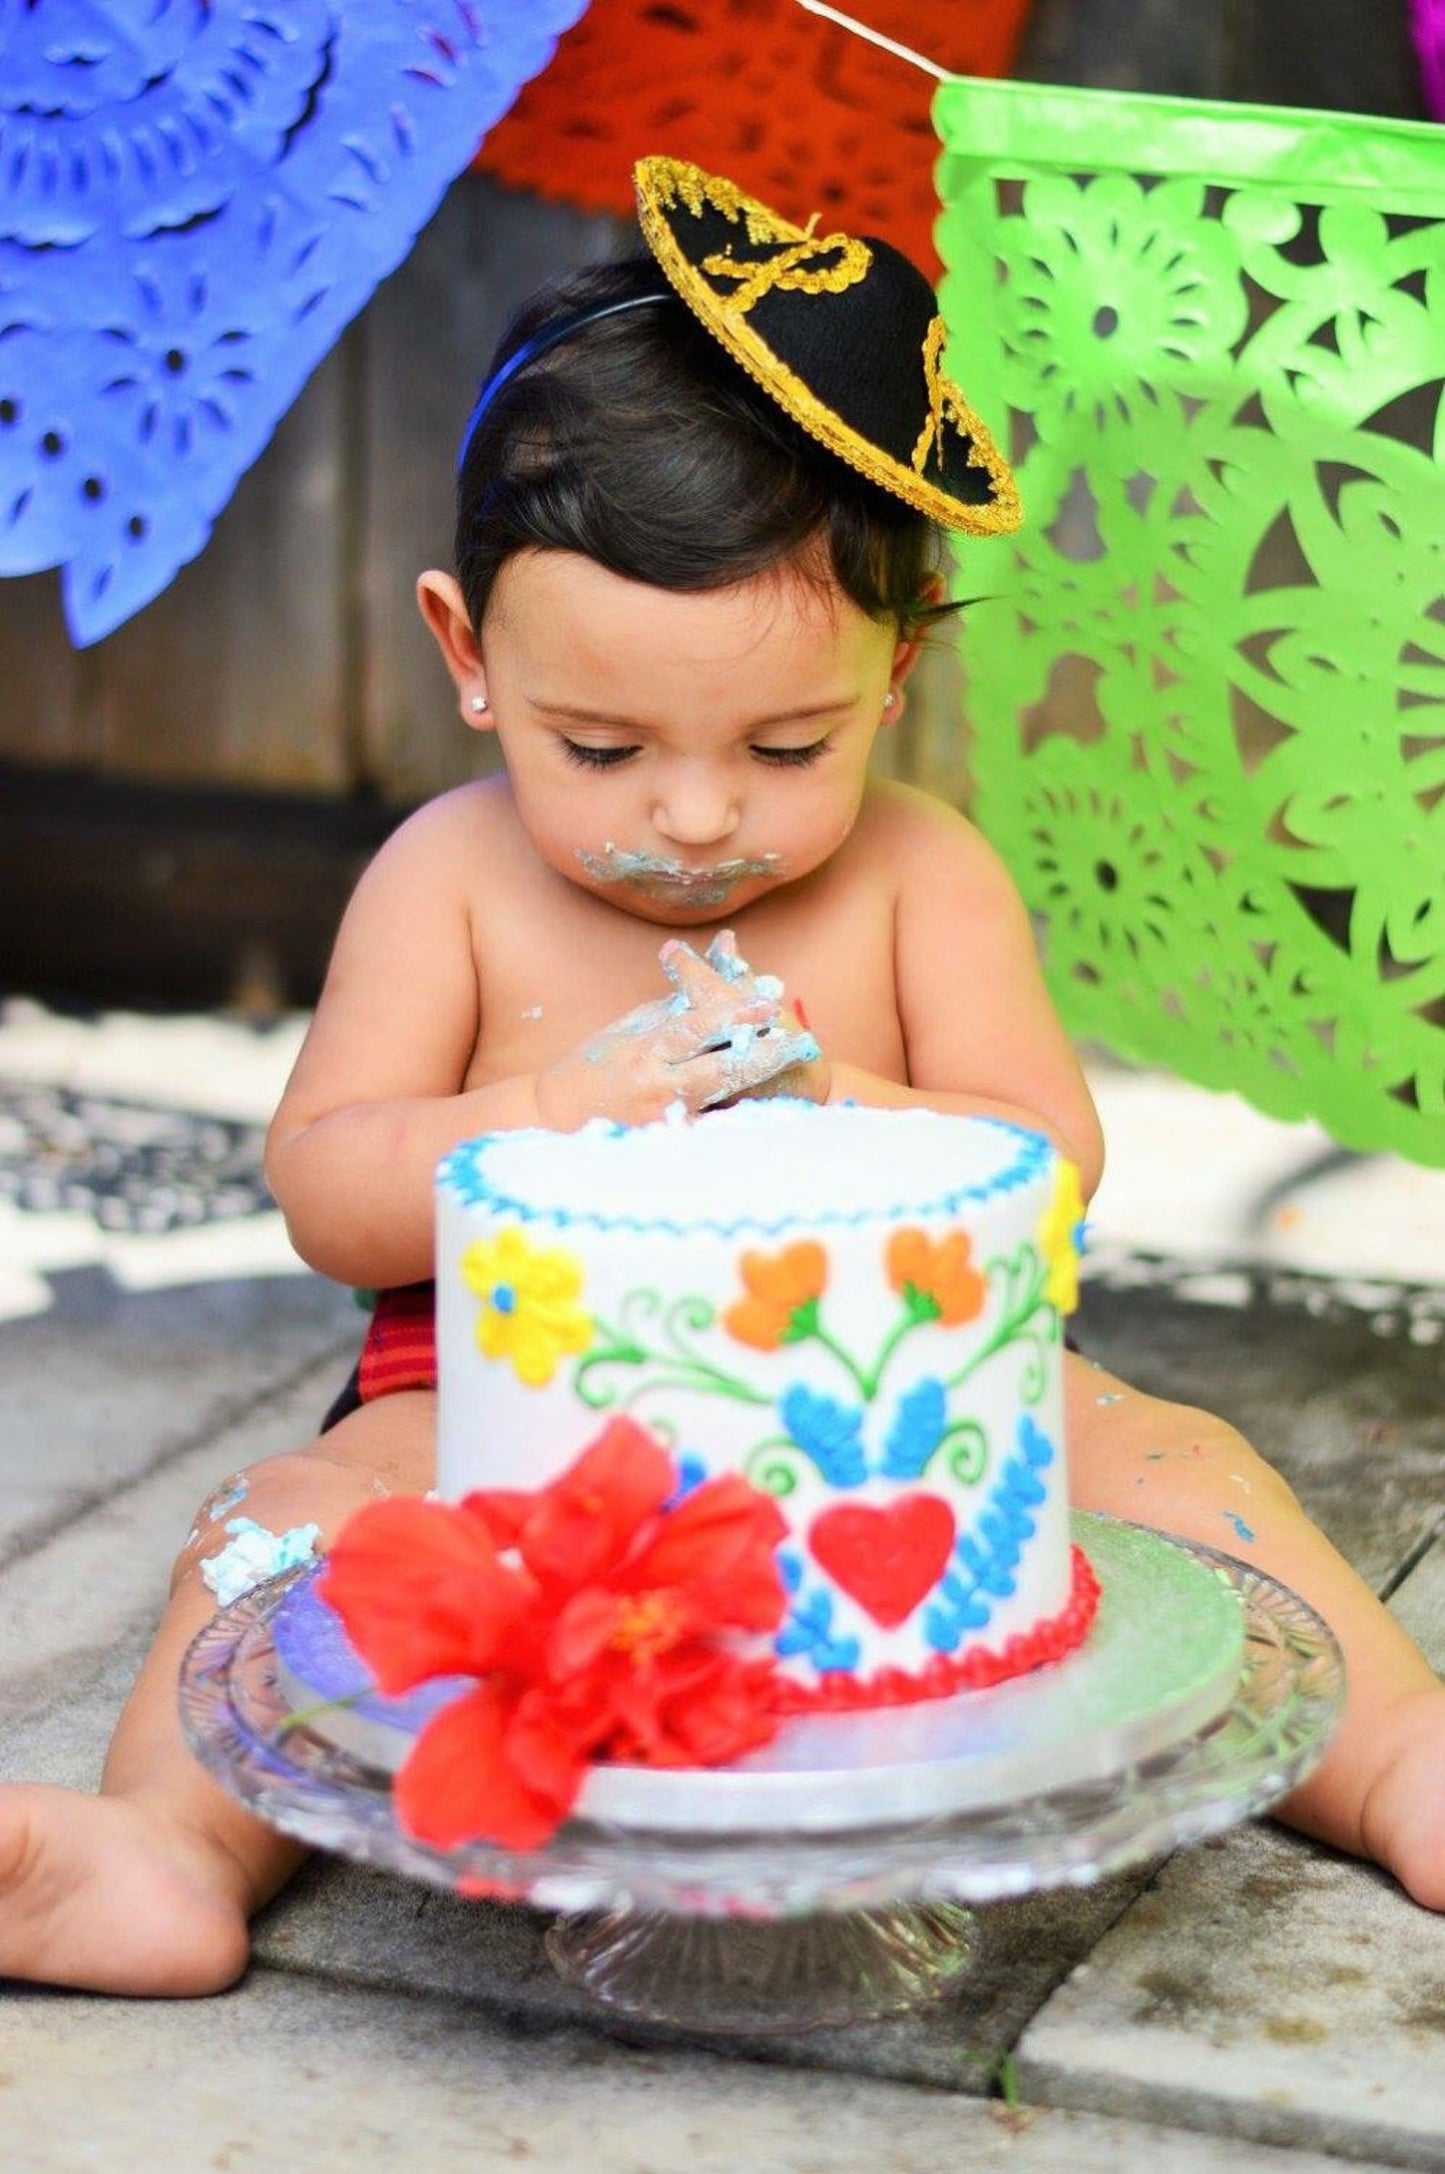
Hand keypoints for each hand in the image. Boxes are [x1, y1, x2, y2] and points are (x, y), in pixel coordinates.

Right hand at [534, 936, 819, 1128]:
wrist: (558, 1114)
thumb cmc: (597, 1063)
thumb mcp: (632, 1027)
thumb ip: (675, 1008)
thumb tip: (718, 976)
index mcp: (645, 1047)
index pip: (695, 1027)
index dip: (734, 1015)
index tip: (769, 1003)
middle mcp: (655, 1083)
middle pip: (717, 1068)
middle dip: (760, 1055)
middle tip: (799, 1042)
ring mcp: (661, 1119)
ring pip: (719, 1104)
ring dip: (758, 1088)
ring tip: (795, 1077)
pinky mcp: (665, 1145)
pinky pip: (708, 1135)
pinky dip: (737, 1124)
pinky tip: (768, 1120)